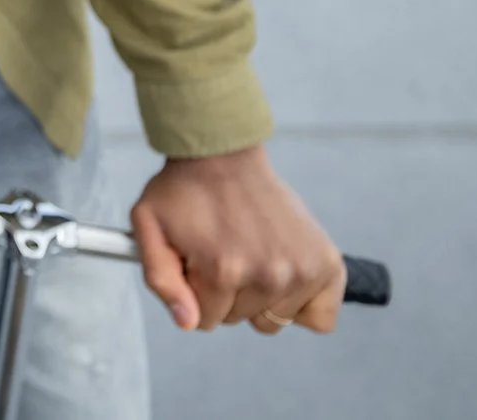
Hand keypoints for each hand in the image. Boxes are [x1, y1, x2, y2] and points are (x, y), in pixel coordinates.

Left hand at [130, 144, 344, 334]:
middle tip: (224, 249)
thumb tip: (188, 322)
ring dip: (260, 297)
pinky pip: (320, 319)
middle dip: (225, 294)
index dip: (194, 292)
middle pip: (239, 320)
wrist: (224, 154)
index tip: (197, 260)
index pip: (204, 321)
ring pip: (274, 320)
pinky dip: (303, 305)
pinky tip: (283, 272)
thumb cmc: (183, 191)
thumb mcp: (148, 227)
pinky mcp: (327, 264)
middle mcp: (267, 275)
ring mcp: (301, 270)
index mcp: (223, 270)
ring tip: (251, 252)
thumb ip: (161, 281)